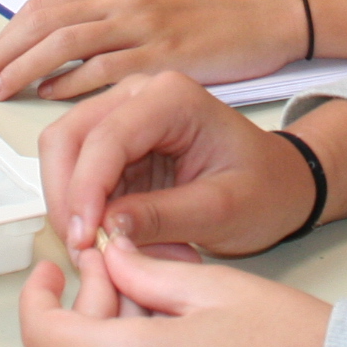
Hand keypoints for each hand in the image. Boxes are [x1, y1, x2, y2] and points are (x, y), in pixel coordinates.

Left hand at [0, 0, 305, 100]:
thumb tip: (59, 41)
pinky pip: (106, 69)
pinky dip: (73, 82)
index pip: (44, 7)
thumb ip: (105, 20)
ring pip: (65, 43)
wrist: (263, 15)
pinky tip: (52, 96)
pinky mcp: (162, 56)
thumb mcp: (149, 5)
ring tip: (1, 89)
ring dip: (25, 67)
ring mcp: (141, 27)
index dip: (7, 34)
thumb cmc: (209, 15)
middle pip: (44, 21)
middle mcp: (121, 2)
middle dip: (3, 51)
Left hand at [20, 234, 326, 346]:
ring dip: (118, 337)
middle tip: (129, 263)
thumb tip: (110, 258)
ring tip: (170, 302)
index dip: (38, 295)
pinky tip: (181, 341)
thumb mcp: (211, 287)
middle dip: (96, 304)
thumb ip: (144, 270)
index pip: (44, 332)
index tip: (51, 270)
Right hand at [39, 71, 315, 256]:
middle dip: (68, 198)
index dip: (85, 190)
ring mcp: (123, 116)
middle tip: (84, 251)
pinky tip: (120, 241)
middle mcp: (138, 95)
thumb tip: (106, 228)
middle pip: (68, 138)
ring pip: (65, 158)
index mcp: (171, 97)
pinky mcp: (116, 145)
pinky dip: (87, 212)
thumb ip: (164, 217)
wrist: (280, 184)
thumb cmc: (265, 188)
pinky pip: (80, 176)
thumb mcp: (223, 210)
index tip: (83, 239)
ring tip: (112, 251)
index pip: (106, 137)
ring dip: (75, 208)